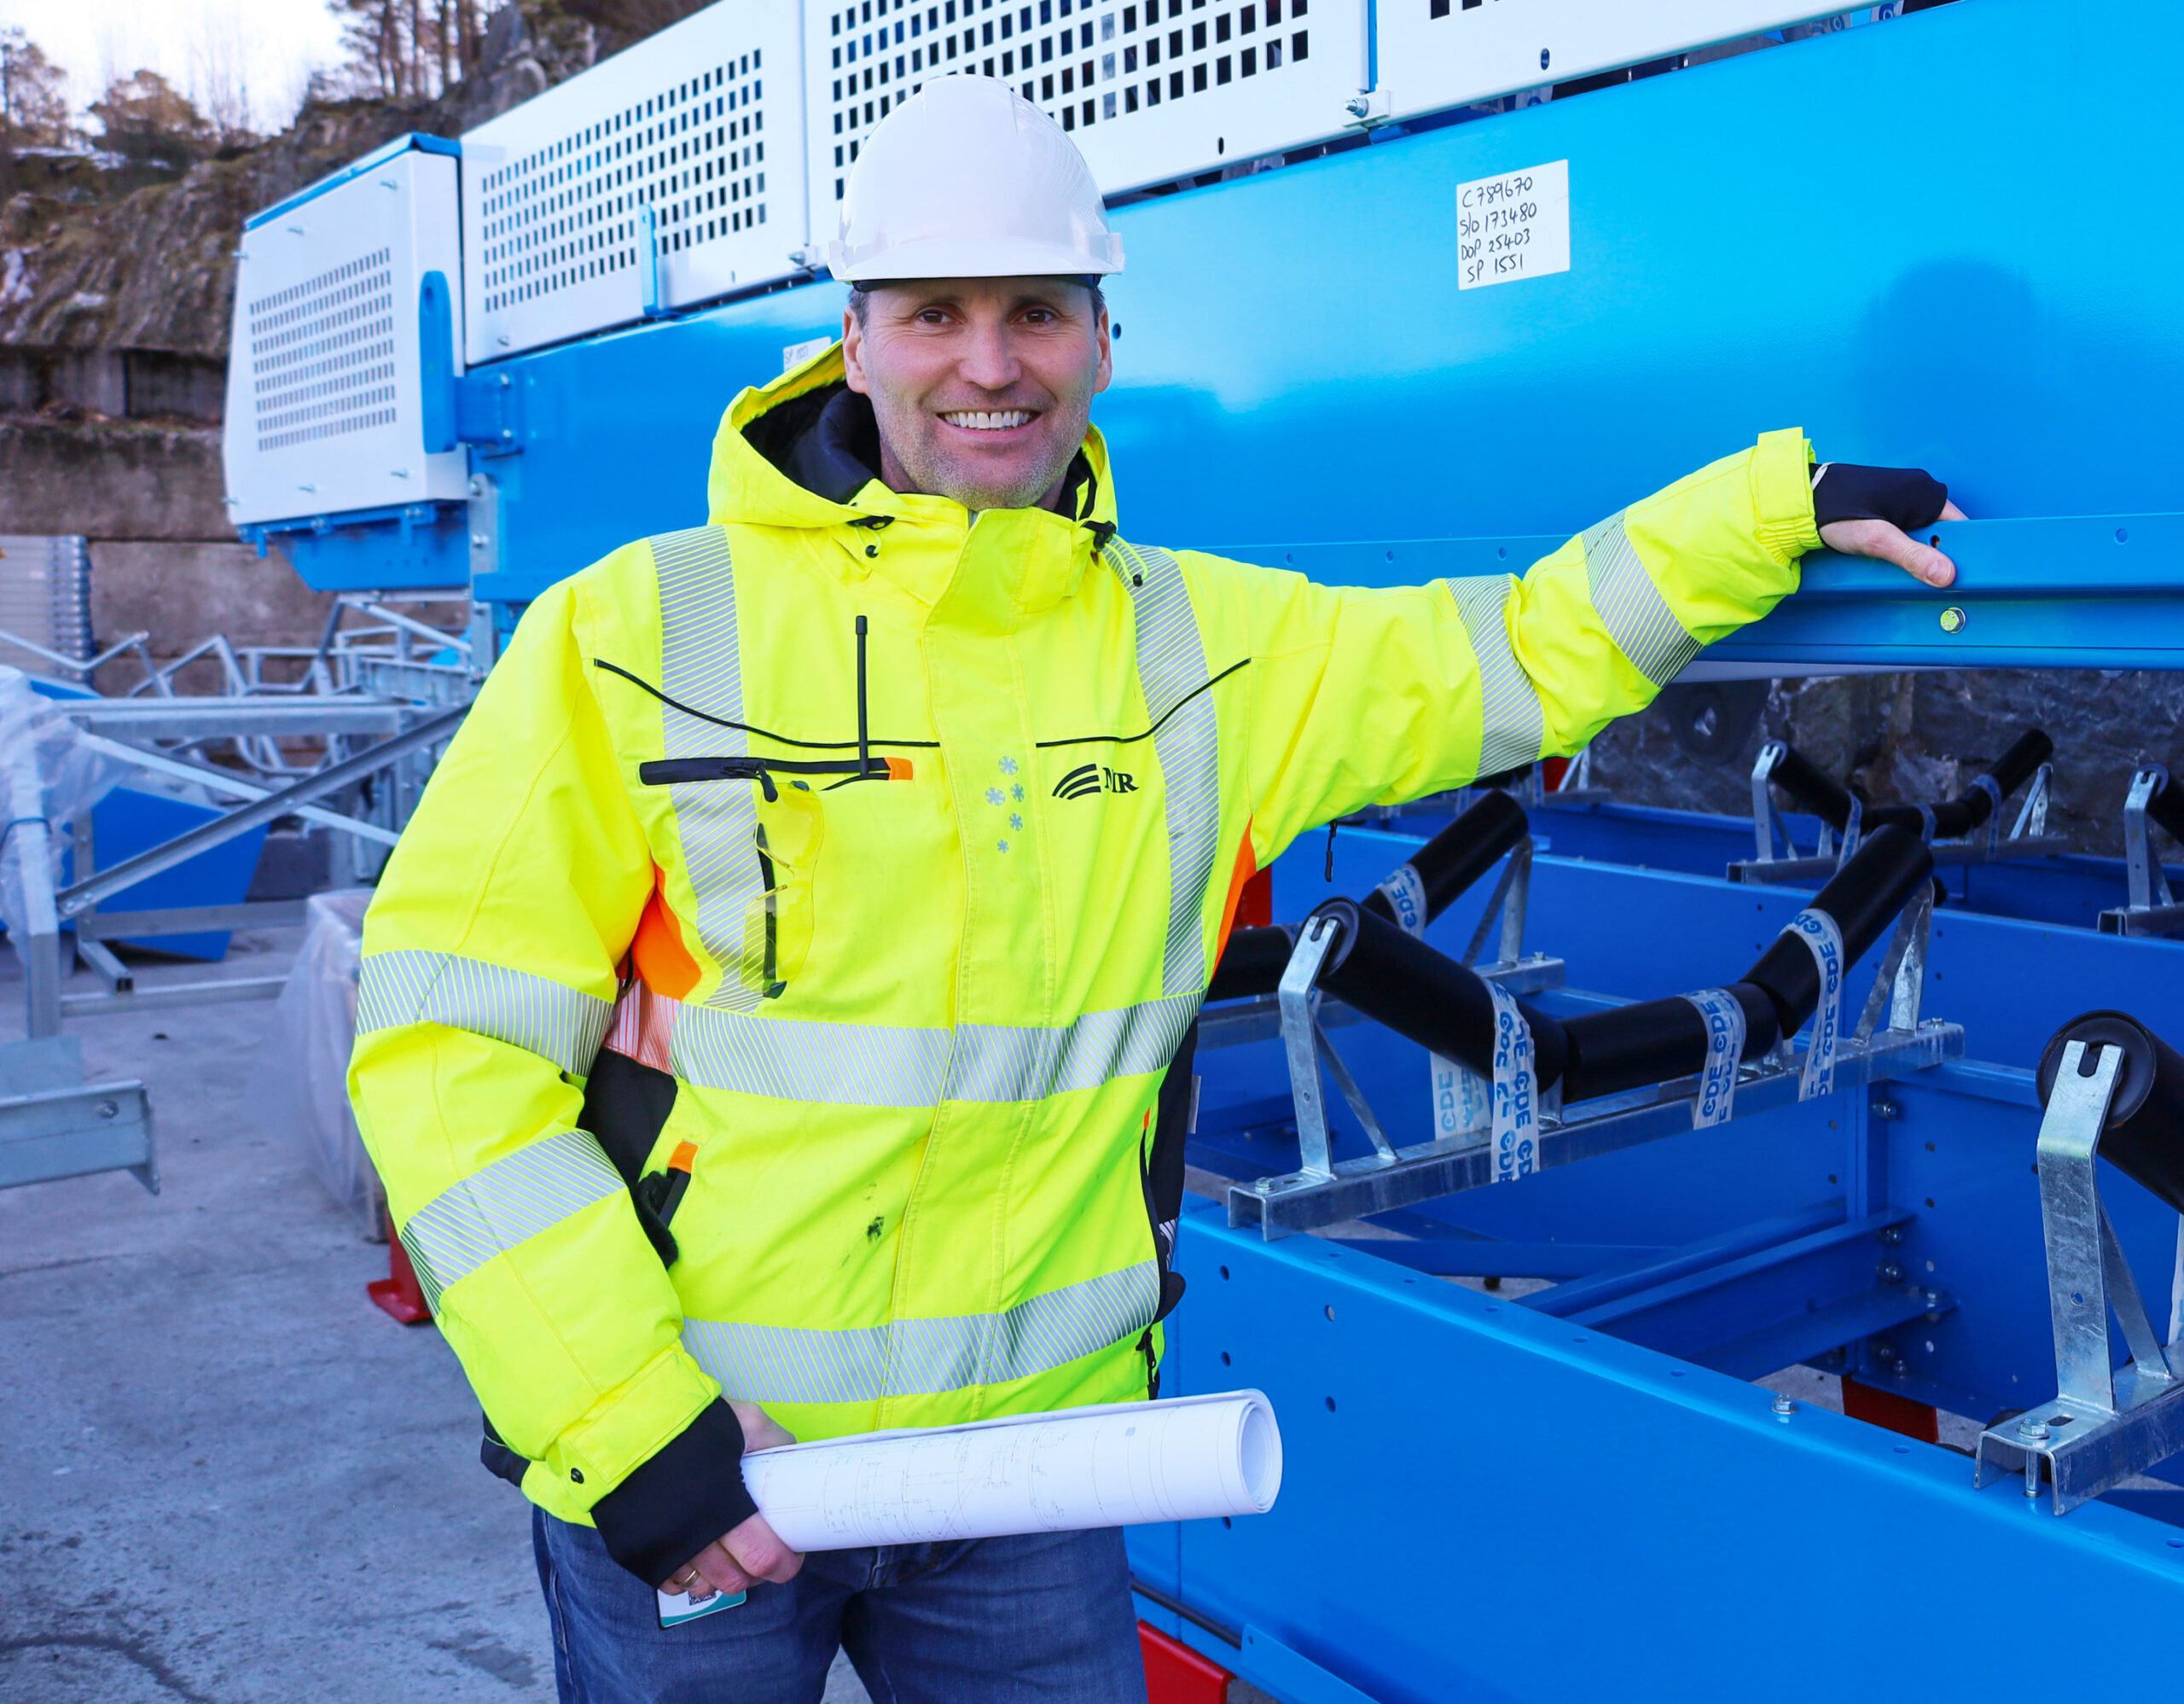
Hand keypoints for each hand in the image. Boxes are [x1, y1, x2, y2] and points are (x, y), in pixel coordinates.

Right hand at [658, 1401, 802, 1599]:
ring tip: (734, 1555)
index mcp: (725, 1506)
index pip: (763, 1558)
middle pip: (737, 1581)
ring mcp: (665, 1550)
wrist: (625, 1425)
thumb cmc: (689, 1425)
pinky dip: (690, 1578)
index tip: (792, 1552)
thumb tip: (797, 1465)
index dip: (785, 1563)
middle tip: (767, 1554)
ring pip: (706, 1587)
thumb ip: (774, 1442)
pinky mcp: (641, 1555)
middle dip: (759, 1574)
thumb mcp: (743, 1420)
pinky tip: (700, 1556)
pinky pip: (672, 1585)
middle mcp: (694, 1537)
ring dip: (725, 1577)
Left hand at [1809, 460, 1965, 587]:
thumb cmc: (1835, 510)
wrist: (1802, 502)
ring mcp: (1900, 501)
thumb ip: (1912, 557)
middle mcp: (1916, 492)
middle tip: (1928, 578)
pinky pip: (1903, 534)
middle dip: (1933, 555)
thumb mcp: (1877, 539)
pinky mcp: (1885, 511)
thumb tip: (1945, 575)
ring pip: (1920, 536)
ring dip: (1914, 554)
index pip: (1959, 525)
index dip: (1960, 551)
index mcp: (1924, 491)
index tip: (1959, 574)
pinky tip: (1889, 561)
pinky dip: (1899, 549)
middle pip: (1939, 533)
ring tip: (1902, 569)